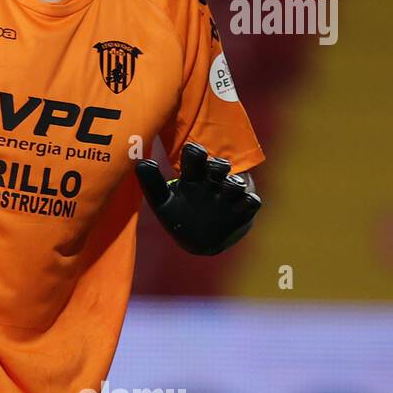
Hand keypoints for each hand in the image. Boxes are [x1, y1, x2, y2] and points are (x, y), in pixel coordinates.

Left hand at [135, 142, 260, 254]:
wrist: (198, 242)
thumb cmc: (180, 216)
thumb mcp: (162, 202)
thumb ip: (152, 183)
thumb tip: (141, 162)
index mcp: (193, 177)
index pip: (196, 157)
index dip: (195, 151)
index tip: (192, 150)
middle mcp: (213, 184)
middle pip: (219, 167)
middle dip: (218, 164)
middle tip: (215, 167)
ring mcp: (228, 198)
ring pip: (236, 183)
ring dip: (234, 183)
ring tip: (229, 185)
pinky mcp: (241, 212)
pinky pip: (251, 202)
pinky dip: (249, 200)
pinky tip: (245, 201)